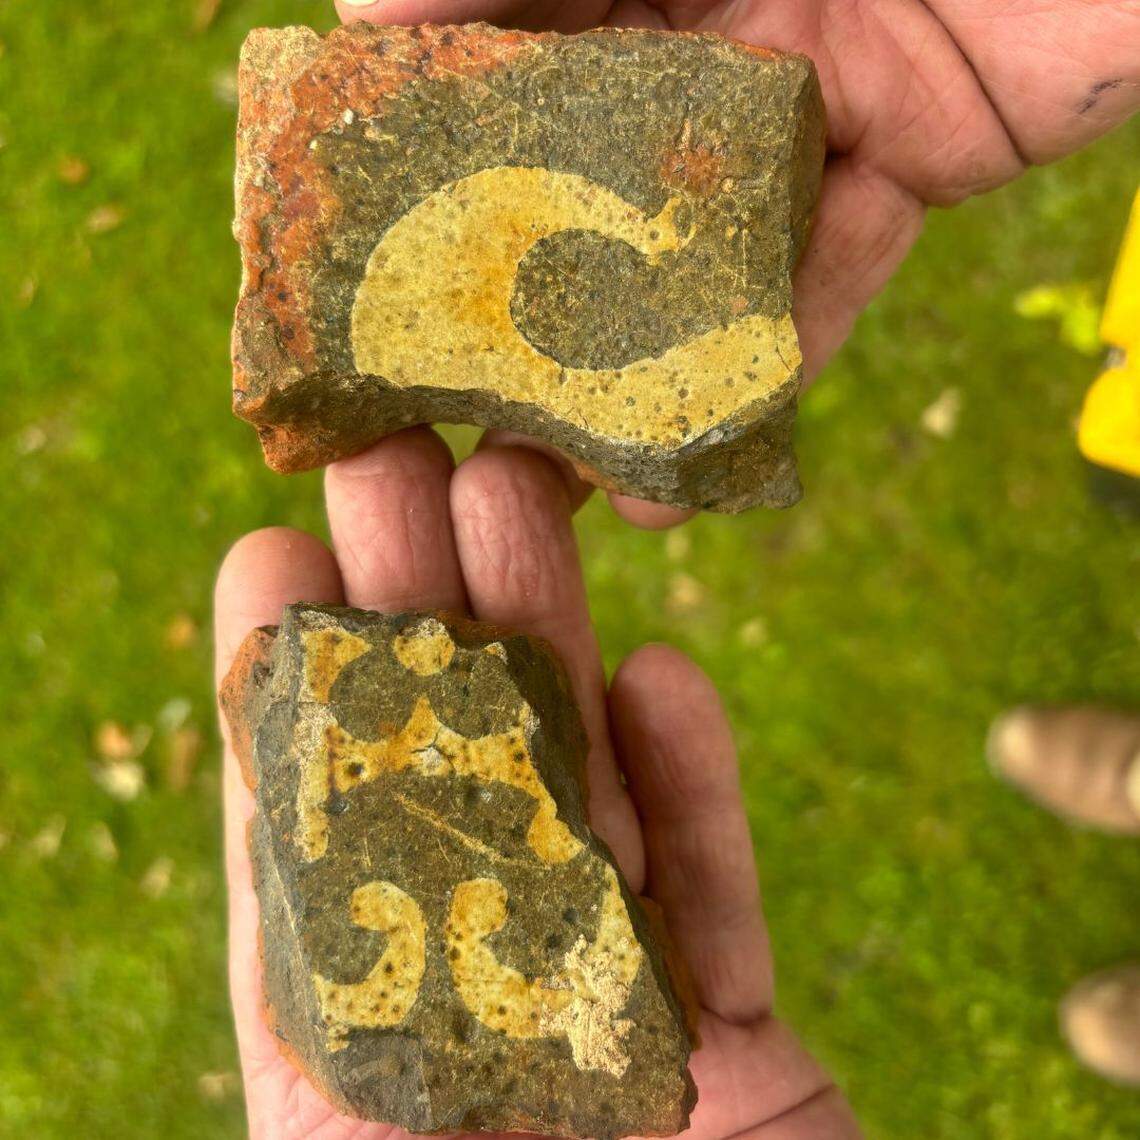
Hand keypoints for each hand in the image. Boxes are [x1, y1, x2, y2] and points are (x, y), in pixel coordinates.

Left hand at [215, 429, 862, 1138]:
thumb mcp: (344, 1139)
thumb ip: (305, 973)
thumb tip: (270, 764)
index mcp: (355, 1032)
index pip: (304, 829)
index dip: (290, 685)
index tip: (276, 551)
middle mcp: (475, 990)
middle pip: (444, 769)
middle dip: (420, 602)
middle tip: (402, 457)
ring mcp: (607, 995)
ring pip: (575, 788)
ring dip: (552, 639)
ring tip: (524, 494)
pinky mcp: (731, 1022)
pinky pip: (710, 888)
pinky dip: (693, 787)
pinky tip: (666, 678)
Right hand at [333, 0, 1137, 528]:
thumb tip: (359, 11)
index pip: (508, 81)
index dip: (436, 182)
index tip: (376, 284)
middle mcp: (712, 39)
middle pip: (601, 198)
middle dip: (540, 315)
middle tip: (474, 424)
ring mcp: (812, 106)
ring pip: (712, 262)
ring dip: (655, 378)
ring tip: (592, 486)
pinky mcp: (916, 157)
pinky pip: (839, 270)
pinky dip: (780, 354)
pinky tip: (720, 445)